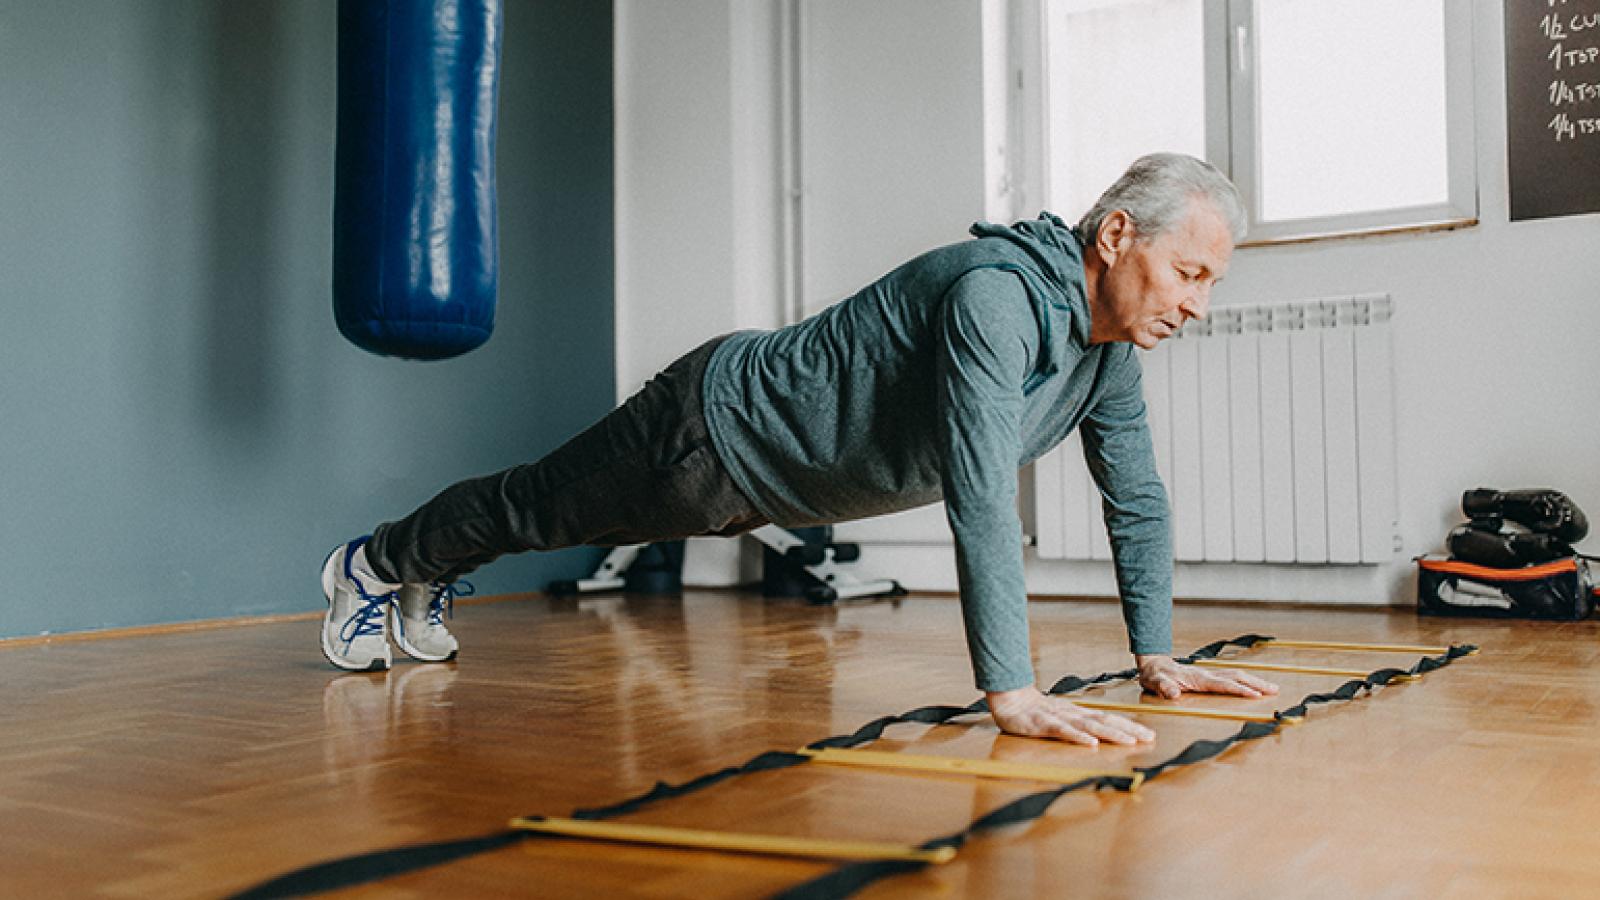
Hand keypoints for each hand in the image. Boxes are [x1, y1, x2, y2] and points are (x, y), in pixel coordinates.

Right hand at [986, 685, 1155, 746]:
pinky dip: (1078, 737)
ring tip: (1129, 741)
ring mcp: (1059, 718)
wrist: (1008, 698)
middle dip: (1128, 730)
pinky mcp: (1043, 724)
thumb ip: (1077, 724)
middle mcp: (1073, 714)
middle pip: (1105, 721)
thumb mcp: (1059, 717)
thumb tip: (1098, 734)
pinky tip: (1091, 743)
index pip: (1108, 719)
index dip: (1129, 726)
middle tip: (1149, 738)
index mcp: (1078, 713)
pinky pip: (1063, 731)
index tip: (1148, 734)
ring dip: (1110, 733)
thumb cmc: (1033, 710)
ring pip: (1089, 726)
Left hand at [1136, 654, 1279, 699]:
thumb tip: (1173, 694)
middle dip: (1256, 683)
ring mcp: (1209, 674)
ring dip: (1254, 680)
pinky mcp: (1209, 676)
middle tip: (1274, 690)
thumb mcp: (1155, 682)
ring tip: (1271, 688)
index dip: (1240, 690)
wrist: (1153, 665)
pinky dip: (1245, 680)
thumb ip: (1164, 688)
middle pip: (1236, 677)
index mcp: (1198, 679)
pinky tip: (1253, 685)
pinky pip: (1231, 677)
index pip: (1223, 684)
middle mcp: (1207, 674)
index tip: (1256, 695)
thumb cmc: (1155, 676)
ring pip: (1236, 675)